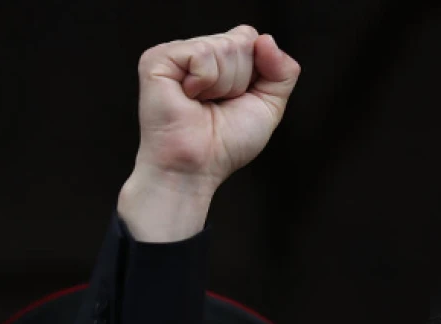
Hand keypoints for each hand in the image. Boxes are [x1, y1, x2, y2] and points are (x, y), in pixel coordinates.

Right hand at [118, 25, 299, 241]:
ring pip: (224, 47)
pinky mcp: (158, 59)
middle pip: (241, 41)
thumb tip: (267, 40)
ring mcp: (177, 54)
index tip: (239, 100)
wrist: (196, 167)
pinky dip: (205, 81)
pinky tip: (189, 98)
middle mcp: (198, 53)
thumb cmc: (226, 144)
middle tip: (217, 105)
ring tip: (202, 103)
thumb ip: (282, 72)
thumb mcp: (269, 106)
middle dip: (240, 81)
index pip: (251, 39)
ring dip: (223, 85)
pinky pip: (201, 54)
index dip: (256, 72)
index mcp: (220, 60)